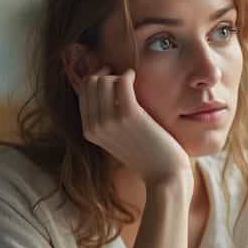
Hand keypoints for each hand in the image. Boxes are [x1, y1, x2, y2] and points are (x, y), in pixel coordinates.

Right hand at [77, 68, 190, 187]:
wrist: (164, 174)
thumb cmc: (145, 154)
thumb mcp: (116, 138)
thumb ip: (105, 119)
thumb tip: (103, 88)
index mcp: (89, 131)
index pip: (83, 93)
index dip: (96, 79)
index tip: (111, 77)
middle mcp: (95, 126)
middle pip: (91, 83)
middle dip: (106, 74)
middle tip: (122, 77)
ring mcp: (110, 121)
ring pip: (103, 80)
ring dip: (117, 75)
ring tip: (130, 79)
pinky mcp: (129, 115)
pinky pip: (121, 82)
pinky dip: (127, 75)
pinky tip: (134, 76)